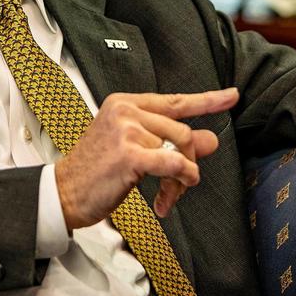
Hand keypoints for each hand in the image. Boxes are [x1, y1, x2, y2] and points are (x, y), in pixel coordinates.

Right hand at [55, 87, 238, 229]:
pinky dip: (181, 181)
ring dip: (182, 180)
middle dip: (189, 162)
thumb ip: (171, 142)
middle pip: (183, 131)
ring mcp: (127, 129)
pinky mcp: (129, 154)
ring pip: (180, 150)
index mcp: (125, 103)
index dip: (207, 100)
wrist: (64, 192)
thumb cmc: (96, 172)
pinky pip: (173, 164)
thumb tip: (211, 139)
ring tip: (169, 197)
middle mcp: (126, 110)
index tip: (231, 96)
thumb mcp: (136, 150)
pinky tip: (169, 199)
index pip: (175, 100)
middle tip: (181, 186)